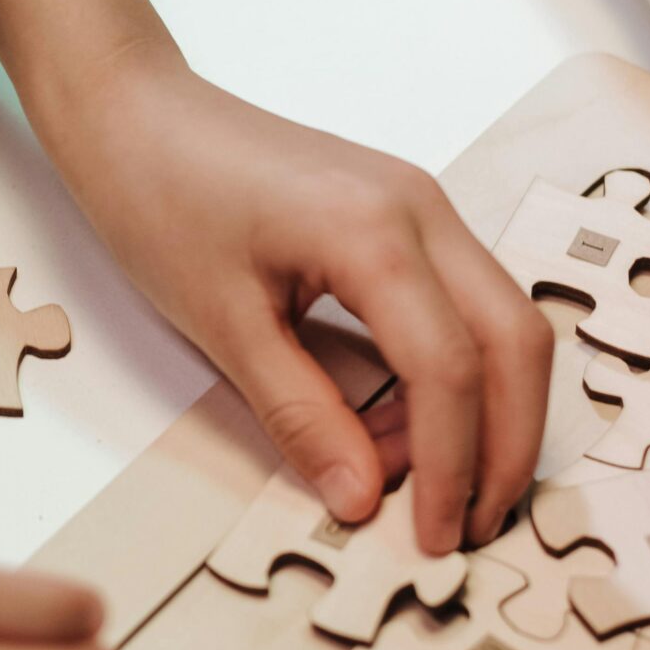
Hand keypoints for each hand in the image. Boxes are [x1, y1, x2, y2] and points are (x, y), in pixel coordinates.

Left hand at [51, 51, 552, 553]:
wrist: (134, 112)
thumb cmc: (160, 197)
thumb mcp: (222, 326)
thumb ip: (299, 415)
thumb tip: (360, 497)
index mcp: (375, 233)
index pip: (450, 370)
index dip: (450, 467)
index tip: (430, 537)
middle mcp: (423, 209)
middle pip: (515, 342)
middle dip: (504, 445)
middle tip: (465, 525)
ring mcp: (424, 206)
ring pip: (502, 323)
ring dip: (479, 412)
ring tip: (409, 480)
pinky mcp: (407, 216)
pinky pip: (462, 304)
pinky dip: (448, 373)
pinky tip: (394, 423)